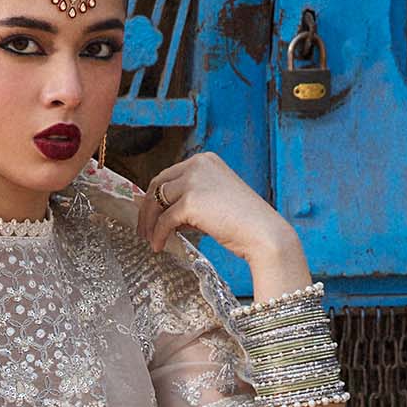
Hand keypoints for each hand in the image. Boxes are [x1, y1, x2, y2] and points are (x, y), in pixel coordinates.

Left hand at [135, 149, 299, 268]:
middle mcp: (198, 164)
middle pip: (158, 184)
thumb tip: (164, 214)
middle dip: (147, 209)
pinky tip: (159, 246)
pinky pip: (165, 220)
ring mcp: (194, 181)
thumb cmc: (244, 222)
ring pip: (157, 201)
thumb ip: (190, 200)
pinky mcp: (191, 201)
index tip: (150, 214)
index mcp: (205, 160)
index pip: (169, 175)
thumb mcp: (214, 201)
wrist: (263, 233)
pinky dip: (159, 234)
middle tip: (143, 229)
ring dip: (149, 223)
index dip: (155, 196)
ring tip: (149, 240)